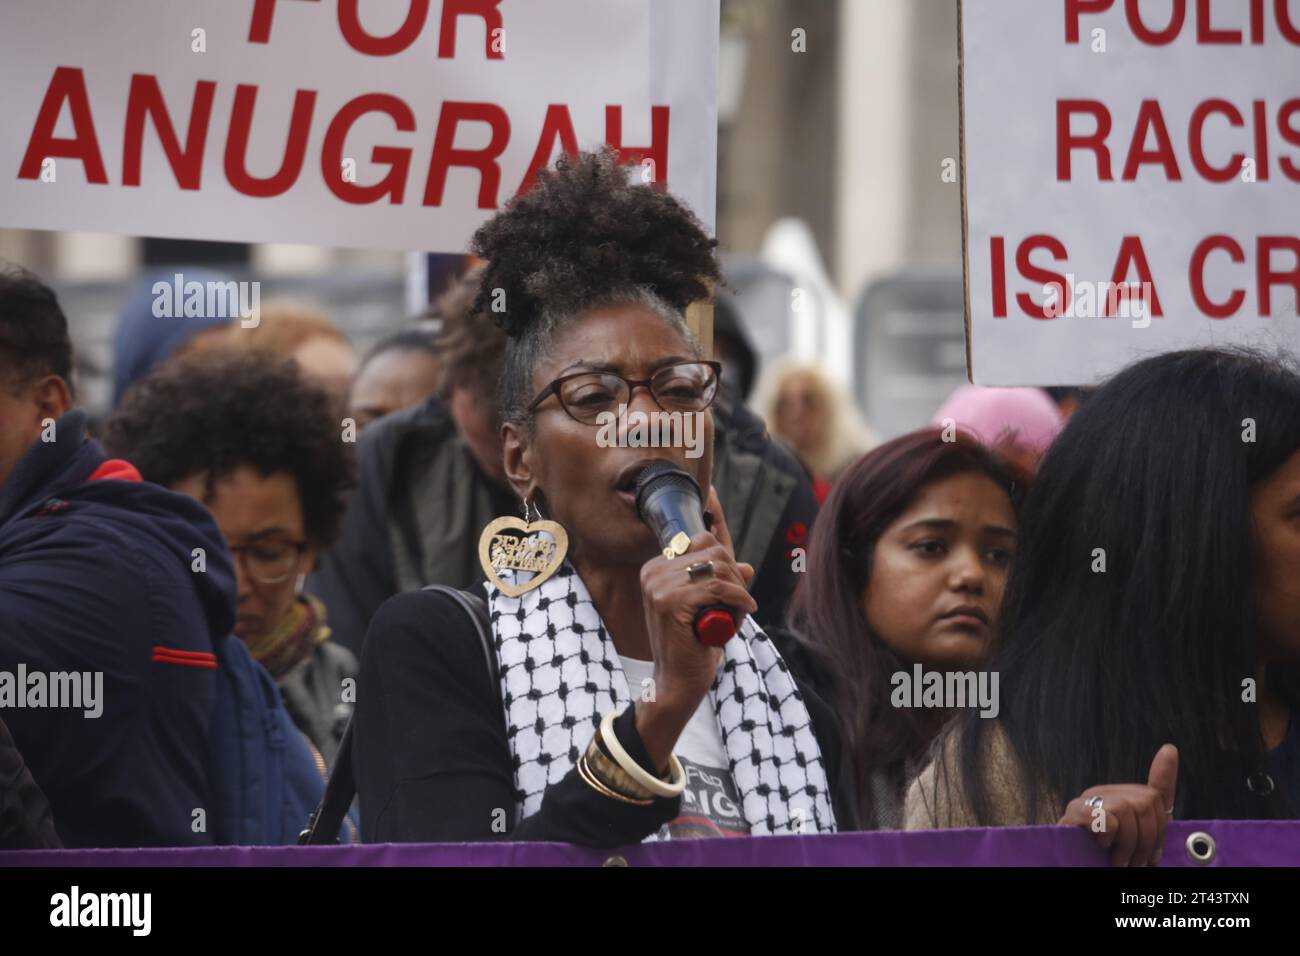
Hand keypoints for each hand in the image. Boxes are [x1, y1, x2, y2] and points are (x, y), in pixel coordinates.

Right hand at [634, 487, 755, 769]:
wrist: (677, 682)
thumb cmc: (693, 645)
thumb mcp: (710, 607)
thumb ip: (723, 584)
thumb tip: (745, 566)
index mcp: (655, 568)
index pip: (702, 540)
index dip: (726, 561)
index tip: (736, 584)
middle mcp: (652, 572)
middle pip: (713, 550)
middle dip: (734, 575)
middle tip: (740, 601)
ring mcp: (658, 585)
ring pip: (718, 567)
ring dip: (737, 590)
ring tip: (738, 610)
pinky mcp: (670, 601)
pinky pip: (718, 587)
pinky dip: (738, 598)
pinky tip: (743, 611)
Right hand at [1057, 744, 1177, 866]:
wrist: (1078, 871)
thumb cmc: (1107, 861)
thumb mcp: (1139, 841)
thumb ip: (1155, 811)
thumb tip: (1170, 754)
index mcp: (1118, 798)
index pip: (1154, 792)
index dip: (1161, 826)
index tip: (1156, 852)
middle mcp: (1100, 795)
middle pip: (1145, 799)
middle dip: (1148, 838)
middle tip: (1136, 861)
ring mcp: (1083, 803)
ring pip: (1124, 807)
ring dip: (1128, 842)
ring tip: (1120, 861)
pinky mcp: (1070, 816)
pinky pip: (1098, 814)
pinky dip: (1106, 834)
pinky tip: (1102, 847)